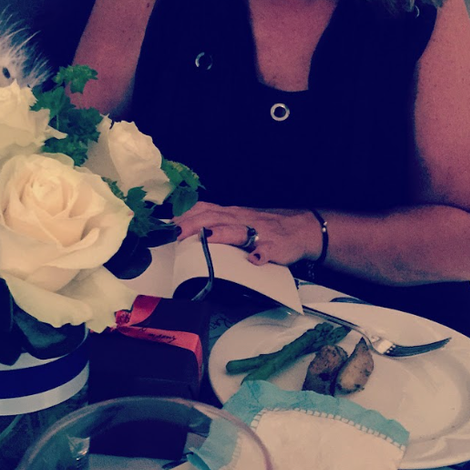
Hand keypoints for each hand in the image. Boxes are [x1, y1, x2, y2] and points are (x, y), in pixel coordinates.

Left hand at [172, 201, 323, 266]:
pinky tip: (255, 259)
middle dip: (195, 224)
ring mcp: (258, 233)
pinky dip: (261, 254)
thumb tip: (184, 221)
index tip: (169, 223)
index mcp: (231, 214)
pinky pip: (267, 251)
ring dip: (221, 234)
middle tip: (177, 233)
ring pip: (237, 231)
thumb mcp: (237, 217)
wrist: (300, 227)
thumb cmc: (264, 225)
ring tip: (206, 238)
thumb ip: (214, 219)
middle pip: (215, 218)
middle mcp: (242, 220)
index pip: (205, 209)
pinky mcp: (275, 247)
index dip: (186, 215)